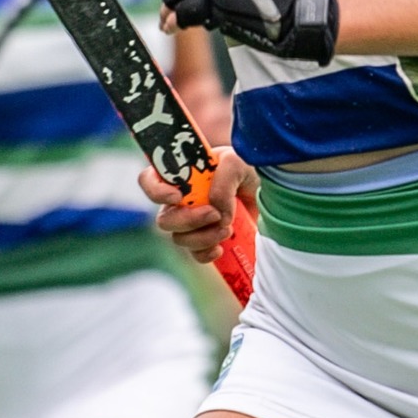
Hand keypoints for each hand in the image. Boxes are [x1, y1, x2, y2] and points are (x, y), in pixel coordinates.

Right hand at [138, 149, 253, 264]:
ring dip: (203, 237)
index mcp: (181, 174)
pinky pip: (194, 254)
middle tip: (214, 214)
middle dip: (188, 220)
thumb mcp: (238, 163)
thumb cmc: (248, 171)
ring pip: (179, 239)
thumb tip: (217, 211)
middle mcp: (181, 200)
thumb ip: (223, 179)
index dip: (155, 191)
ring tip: (228, 228)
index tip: (178, 196)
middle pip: (164, 219)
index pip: (148, 180)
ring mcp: (191, 223)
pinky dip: (206, 254)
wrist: (269, 194)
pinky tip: (221, 248)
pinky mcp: (205, 240)